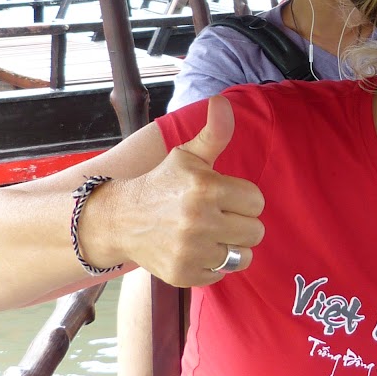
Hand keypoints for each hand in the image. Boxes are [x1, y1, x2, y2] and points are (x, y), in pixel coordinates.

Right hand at [134, 95, 264, 284]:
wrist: (120, 219)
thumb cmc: (161, 185)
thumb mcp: (187, 156)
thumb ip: (214, 133)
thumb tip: (222, 102)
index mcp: (205, 188)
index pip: (256, 201)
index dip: (243, 198)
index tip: (225, 197)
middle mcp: (199, 220)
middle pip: (255, 231)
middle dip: (240, 223)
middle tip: (218, 217)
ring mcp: (191, 250)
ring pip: (243, 256)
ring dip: (231, 246)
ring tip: (210, 235)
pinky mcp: (184, 274)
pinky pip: (221, 274)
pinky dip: (211, 264)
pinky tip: (195, 250)